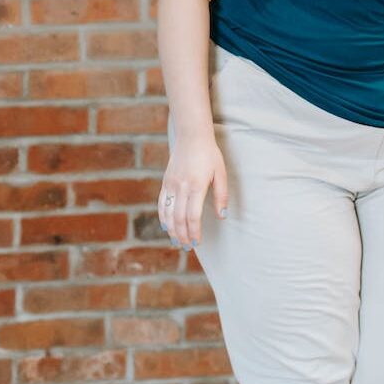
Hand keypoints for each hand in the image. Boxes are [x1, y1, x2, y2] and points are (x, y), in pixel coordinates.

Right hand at [157, 134, 228, 249]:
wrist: (191, 136)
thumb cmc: (209, 154)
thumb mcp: (221, 173)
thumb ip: (221, 196)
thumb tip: (222, 216)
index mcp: (196, 186)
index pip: (193, 215)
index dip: (194, 231)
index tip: (198, 242)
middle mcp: (181, 187)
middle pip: (178, 218)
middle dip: (183, 235)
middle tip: (188, 247)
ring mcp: (171, 184)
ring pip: (167, 213)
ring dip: (172, 230)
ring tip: (178, 241)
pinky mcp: (165, 182)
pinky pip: (161, 203)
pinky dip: (163, 217)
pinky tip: (167, 227)